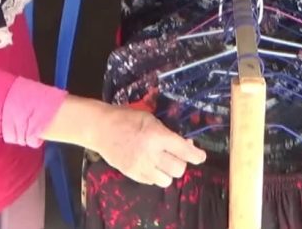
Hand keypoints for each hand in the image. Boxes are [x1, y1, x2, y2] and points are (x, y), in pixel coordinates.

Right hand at [91, 106, 205, 186]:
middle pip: (178, 169)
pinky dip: (155, 175)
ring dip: (168, 171)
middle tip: (176, 154)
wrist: (101, 128)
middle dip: (181, 162)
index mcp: (157, 136)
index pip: (184, 151)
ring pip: (166, 180)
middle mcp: (151, 154)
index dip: (197, 156)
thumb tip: (185, 144)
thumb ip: (167, 133)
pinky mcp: (132, 174)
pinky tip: (150, 164)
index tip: (200, 156)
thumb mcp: (151, 119)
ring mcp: (140, 167)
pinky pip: (152, 182)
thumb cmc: (127, 118)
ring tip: (163, 161)